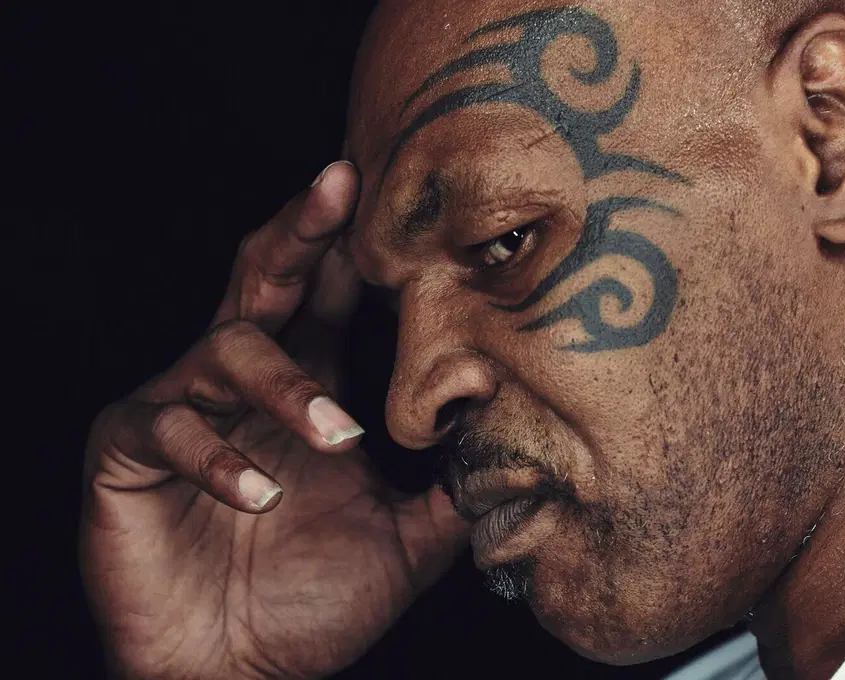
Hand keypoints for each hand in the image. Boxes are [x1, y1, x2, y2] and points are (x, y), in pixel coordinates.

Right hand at [79, 161, 467, 679]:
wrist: (235, 676)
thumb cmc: (312, 603)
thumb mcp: (406, 544)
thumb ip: (455, 492)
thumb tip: (524, 447)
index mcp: (308, 385)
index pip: (332, 296)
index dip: (360, 247)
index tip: (405, 196)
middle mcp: (245, 382)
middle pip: (266, 278)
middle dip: (303, 230)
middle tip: (341, 185)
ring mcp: (181, 409)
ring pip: (225, 350)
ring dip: (286, 387)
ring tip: (339, 436)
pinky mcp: (125, 453)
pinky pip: (164, 429)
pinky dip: (218, 459)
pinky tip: (259, 496)